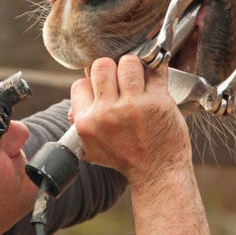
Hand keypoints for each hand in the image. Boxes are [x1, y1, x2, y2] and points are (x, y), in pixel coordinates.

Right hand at [69, 55, 191, 182]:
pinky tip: (154, 75)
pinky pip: (155, 71)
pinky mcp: (157, 101)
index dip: (93, 83)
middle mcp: (107, 113)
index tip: (104, 88)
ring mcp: (133, 106)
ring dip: (134, 66)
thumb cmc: (126, 158)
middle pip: (102, 66)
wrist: (157, 172)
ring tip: (138, 77)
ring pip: (128, 62)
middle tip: (120, 78)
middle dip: (111, 68)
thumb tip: (78, 97)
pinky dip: (156, 69)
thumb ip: (80, 122)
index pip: (81, 83)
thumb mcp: (92, 148)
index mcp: (87, 122)